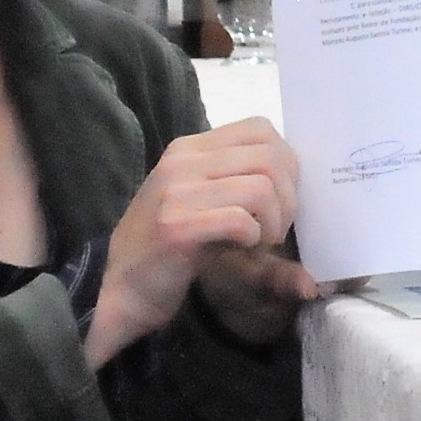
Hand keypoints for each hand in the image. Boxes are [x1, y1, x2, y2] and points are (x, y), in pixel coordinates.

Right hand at [86, 119, 311, 364]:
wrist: (119, 292)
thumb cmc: (170, 250)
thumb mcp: (208, 207)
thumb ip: (245, 188)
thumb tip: (300, 179)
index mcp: (190, 149)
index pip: (260, 128)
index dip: (287, 163)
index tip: (282, 197)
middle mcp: (181, 162)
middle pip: (269, 157)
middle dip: (289, 197)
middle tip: (275, 228)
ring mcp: (175, 192)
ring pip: (261, 187)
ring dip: (274, 221)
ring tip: (260, 240)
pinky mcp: (175, 227)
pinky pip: (240, 220)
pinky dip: (253, 237)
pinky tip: (241, 248)